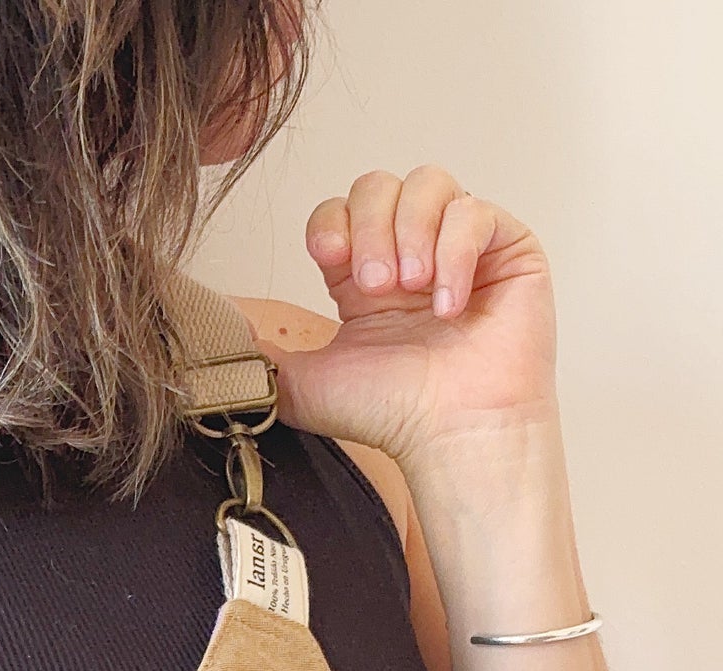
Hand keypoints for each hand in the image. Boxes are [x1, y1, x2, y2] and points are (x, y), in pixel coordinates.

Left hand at [269, 166, 559, 468]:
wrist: (452, 436)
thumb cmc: (392, 415)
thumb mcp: (303, 384)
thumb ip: (260, 354)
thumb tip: (214, 329)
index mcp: (363, 276)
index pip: (339, 212)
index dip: (332, 225)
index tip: (329, 260)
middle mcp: (410, 253)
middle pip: (378, 185)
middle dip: (371, 228)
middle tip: (375, 288)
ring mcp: (460, 248)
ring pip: (429, 183)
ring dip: (412, 231)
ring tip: (411, 289)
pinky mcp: (507, 249)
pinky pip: (476, 212)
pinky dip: (456, 252)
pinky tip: (449, 304)